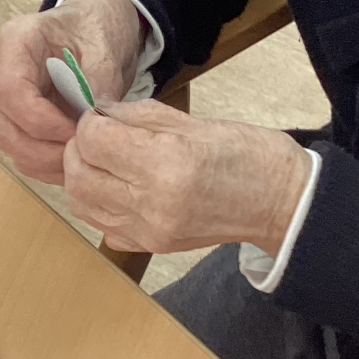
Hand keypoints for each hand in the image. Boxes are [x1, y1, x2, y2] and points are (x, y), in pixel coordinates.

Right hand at [0, 0, 143, 183]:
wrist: (96, 26)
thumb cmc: (96, 27)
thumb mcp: (105, 47)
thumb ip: (98, 84)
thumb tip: (90, 128)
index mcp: (15, 41)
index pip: (10, 91)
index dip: (41, 121)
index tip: (77, 132)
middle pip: (0, 125)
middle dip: (41, 149)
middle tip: (82, 154)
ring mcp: (4, 98)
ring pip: (6, 143)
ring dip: (43, 161)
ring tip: (82, 158)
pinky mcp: (15, 118)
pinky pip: (20, 150)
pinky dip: (46, 164)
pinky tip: (76, 159)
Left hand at [63, 99, 311, 255]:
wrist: (279, 202)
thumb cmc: (245, 153)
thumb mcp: (193, 121)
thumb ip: (138, 117)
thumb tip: (98, 111)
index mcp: (165, 163)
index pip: (94, 140)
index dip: (90, 122)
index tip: (102, 115)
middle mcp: (151, 203)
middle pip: (79, 175)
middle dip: (79, 149)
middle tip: (97, 135)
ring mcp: (149, 231)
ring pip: (82, 204)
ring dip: (83, 177)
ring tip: (104, 160)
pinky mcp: (150, 246)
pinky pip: (102, 226)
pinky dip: (97, 204)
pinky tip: (117, 188)